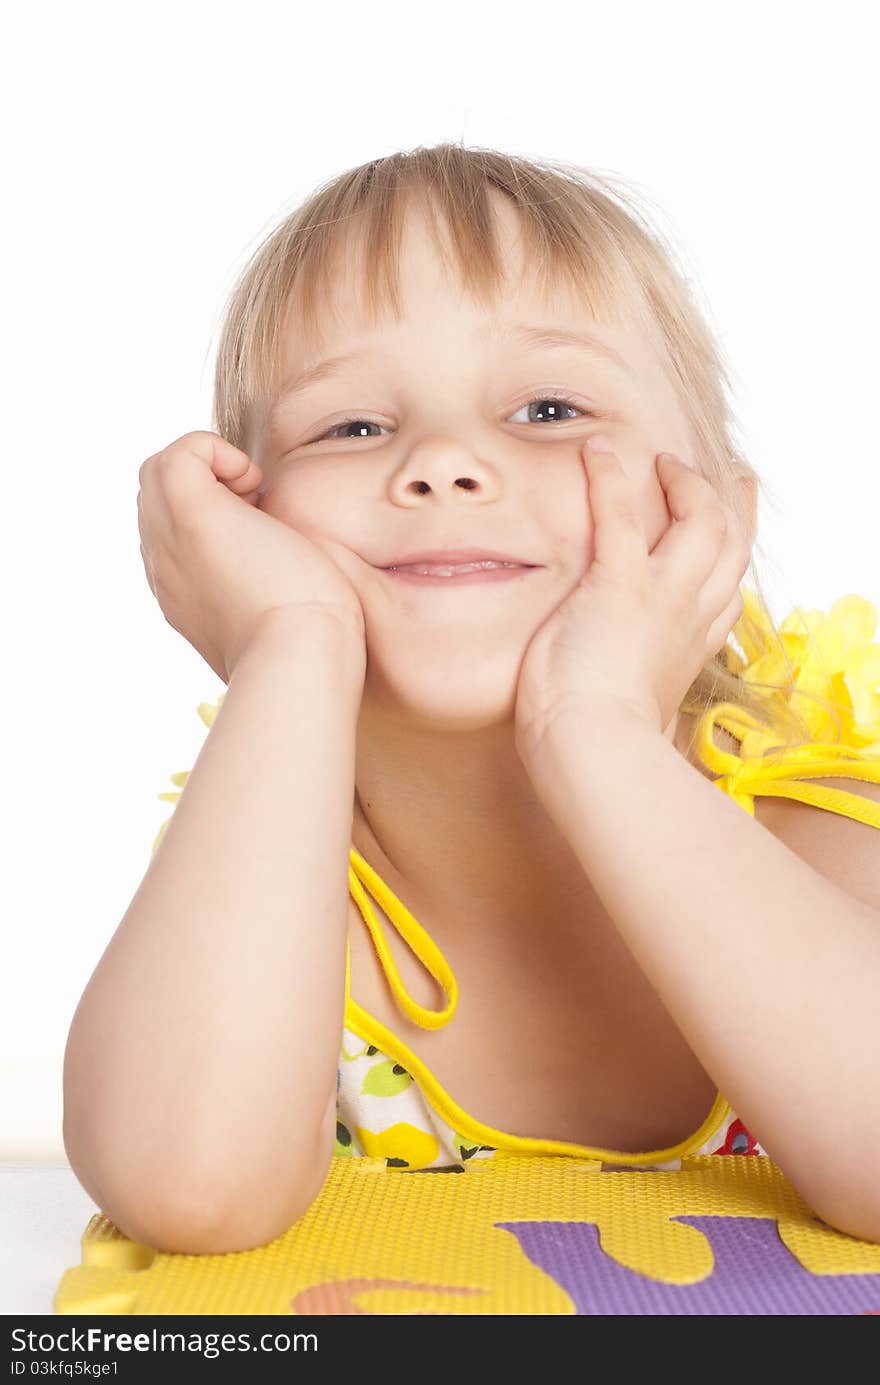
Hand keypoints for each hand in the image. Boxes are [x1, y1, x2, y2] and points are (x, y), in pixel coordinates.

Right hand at [137, 431, 366, 683]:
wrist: (302, 659)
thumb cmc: (310, 648)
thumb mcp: (280, 620)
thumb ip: (268, 598)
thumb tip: (290, 577)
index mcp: (183, 592)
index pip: (174, 531)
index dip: (213, 512)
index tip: (260, 534)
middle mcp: (165, 568)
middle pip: (157, 497)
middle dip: (206, 486)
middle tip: (257, 511)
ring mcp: (171, 542)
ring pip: (161, 473)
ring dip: (210, 469)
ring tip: (254, 498)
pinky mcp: (192, 515)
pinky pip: (179, 452)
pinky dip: (217, 451)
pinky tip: (254, 482)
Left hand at [514, 435, 750, 756]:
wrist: (590, 750)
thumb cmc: (601, 747)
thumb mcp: (639, 720)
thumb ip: (646, 707)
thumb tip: (650, 731)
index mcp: (691, 649)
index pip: (727, 595)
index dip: (729, 558)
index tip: (725, 533)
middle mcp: (688, 618)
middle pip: (730, 546)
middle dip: (723, 503)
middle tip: (703, 474)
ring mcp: (660, 598)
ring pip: (701, 522)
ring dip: (684, 483)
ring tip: (659, 462)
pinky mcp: (618, 586)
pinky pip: (621, 516)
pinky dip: (611, 480)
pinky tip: (595, 452)